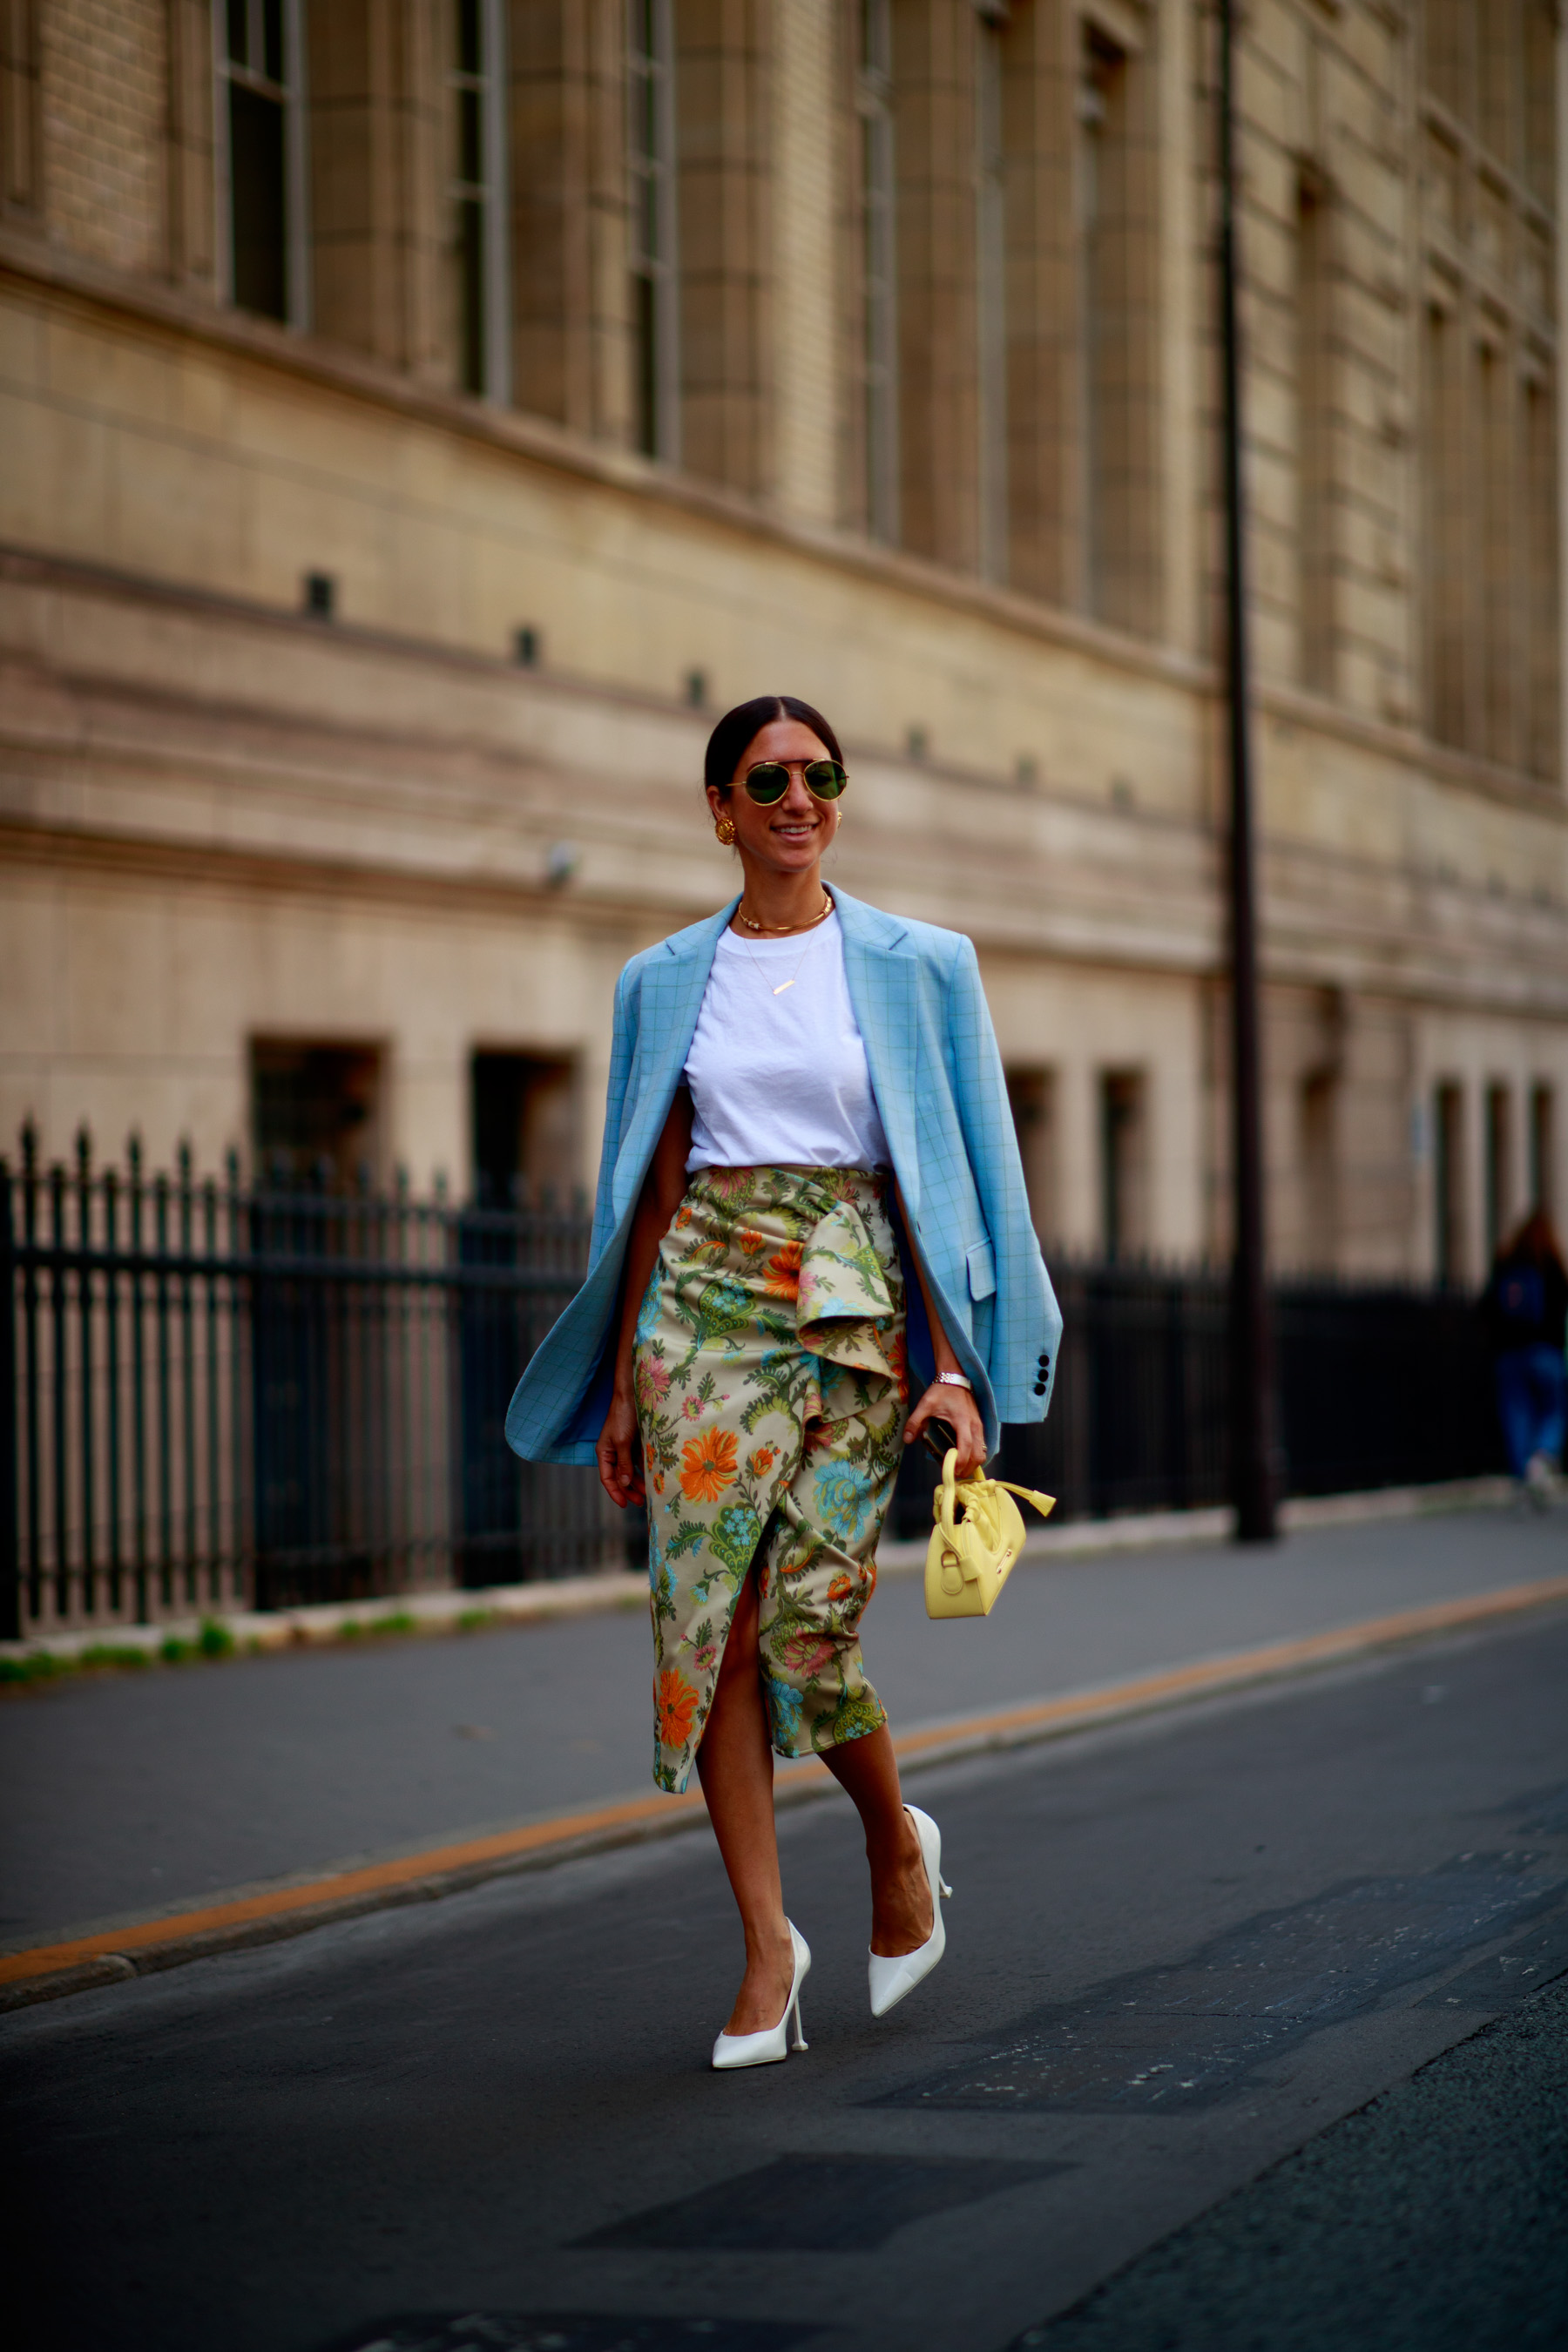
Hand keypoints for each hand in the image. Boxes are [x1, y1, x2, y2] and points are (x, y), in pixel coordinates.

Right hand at [596, 1389, 645, 1509]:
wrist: (632, 1394)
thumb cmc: (623, 1416)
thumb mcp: (622, 1441)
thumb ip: (623, 1463)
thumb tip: (624, 1483)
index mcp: (604, 1453)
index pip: (607, 1478)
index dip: (615, 1492)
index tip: (624, 1505)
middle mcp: (613, 1452)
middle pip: (619, 1477)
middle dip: (629, 1490)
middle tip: (641, 1502)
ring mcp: (624, 1448)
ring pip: (630, 1470)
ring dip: (639, 1481)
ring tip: (650, 1492)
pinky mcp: (635, 1443)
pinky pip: (639, 1461)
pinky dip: (645, 1469)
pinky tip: (653, 1477)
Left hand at [903, 1379, 985, 1479]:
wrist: (955, 1378)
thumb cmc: (941, 1391)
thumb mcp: (925, 1404)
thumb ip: (915, 1421)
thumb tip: (907, 1439)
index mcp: (962, 1421)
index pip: (965, 1446)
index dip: (960, 1461)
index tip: (952, 1471)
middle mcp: (974, 1425)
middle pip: (978, 1454)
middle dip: (967, 1467)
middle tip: (953, 1474)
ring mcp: (979, 1426)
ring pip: (982, 1451)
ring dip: (972, 1463)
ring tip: (957, 1468)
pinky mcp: (979, 1426)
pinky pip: (981, 1446)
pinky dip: (974, 1455)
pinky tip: (963, 1458)